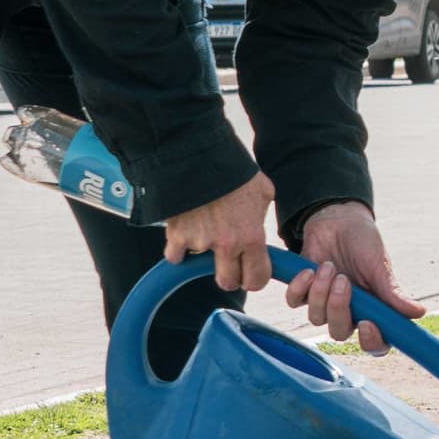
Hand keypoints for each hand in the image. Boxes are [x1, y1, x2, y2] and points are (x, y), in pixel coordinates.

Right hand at [162, 173, 275, 291]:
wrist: (199, 155)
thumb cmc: (234, 170)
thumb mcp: (263, 192)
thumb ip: (261, 215)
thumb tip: (257, 225)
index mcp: (251, 236)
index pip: (257, 278)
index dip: (255, 278)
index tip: (251, 273)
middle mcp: (226, 244)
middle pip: (228, 283)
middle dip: (230, 276)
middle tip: (229, 262)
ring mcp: (199, 242)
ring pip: (199, 268)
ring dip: (203, 257)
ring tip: (206, 234)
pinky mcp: (177, 236)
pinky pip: (175, 256)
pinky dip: (178, 249)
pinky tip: (186, 233)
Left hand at [284, 199, 420, 350]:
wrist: (338, 218)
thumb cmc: (363, 242)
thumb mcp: (379, 266)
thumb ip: (392, 293)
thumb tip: (419, 313)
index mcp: (373, 310)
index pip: (374, 342)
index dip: (370, 341)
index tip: (367, 323)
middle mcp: (349, 311)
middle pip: (340, 333)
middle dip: (339, 309)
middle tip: (343, 280)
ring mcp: (324, 302)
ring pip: (316, 318)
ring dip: (320, 292)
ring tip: (328, 266)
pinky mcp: (303, 291)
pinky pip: (295, 302)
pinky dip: (300, 287)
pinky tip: (309, 269)